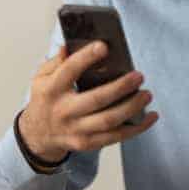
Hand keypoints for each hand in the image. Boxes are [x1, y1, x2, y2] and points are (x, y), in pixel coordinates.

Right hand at [18, 41, 157, 161]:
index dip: (86, 58)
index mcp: (52, 90)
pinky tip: (150, 116)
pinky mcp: (87, 143)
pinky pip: (116, 137)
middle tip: (138, 76)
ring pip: (109, 121)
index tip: (104, 46)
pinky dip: (137, 128)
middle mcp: (64, 111)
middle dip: (120, 87)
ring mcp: (76, 130)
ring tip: (147, 94)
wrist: (38, 135)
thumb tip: (71, 45)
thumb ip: (56, 61)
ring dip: (132, 107)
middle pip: (96, 100)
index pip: (69, 71)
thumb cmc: (45, 100)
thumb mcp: (41, 77)